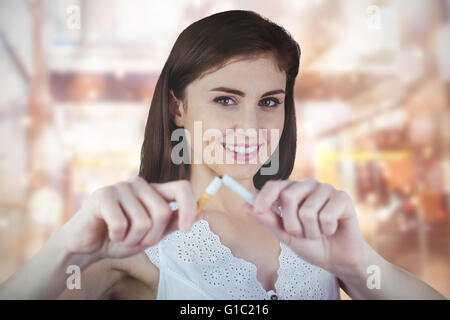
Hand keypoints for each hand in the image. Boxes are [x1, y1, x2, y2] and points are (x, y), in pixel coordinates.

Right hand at [59, 176, 200, 259]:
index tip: (186, 228)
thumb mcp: (152, 234)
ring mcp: (121, 187)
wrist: (88, 245)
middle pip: (162, 212)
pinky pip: (121, 224)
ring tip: (121, 237)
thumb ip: (174, 223)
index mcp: (154, 191)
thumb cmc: (121, 237)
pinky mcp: (103, 195)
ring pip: (142, 221)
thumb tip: (203, 211)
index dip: (189, 208)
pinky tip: (109, 233)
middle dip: (152, 237)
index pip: (182, 187)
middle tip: (137, 241)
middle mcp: (140, 184)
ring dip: (132, 240)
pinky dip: (117, 237)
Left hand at [243, 178, 365, 276]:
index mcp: (293, 191)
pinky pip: (327, 215)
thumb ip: (268, 220)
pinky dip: (327, 230)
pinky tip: (332, 230)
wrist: (337, 259)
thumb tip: (246, 206)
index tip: (256, 209)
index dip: (264, 196)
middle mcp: (308, 186)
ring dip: (311, 232)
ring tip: (318, 233)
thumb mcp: (285, 235)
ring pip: (308, 211)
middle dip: (291, 224)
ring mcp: (326, 189)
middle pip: (288, 196)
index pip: (275, 185)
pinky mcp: (342, 197)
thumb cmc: (311, 244)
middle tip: (301, 234)